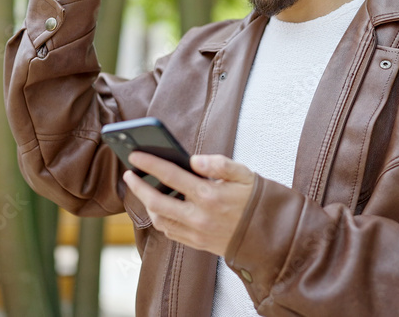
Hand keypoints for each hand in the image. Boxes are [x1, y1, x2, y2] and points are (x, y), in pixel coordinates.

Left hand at [124, 153, 255, 256]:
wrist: (270, 235)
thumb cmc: (255, 200)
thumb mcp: (244, 174)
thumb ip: (219, 164)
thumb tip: (193, 160)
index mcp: (210, 195)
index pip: (172, 176)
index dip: (150, 164)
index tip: (135, 155)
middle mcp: (199, 216)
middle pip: (156, 201)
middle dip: (138, 186)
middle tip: (129, 174)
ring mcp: (197, 233)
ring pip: (159, 220)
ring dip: (147, 204)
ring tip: (143, 190)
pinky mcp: (197, 243)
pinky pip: (170, 232)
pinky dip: (160, 219)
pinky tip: (159, 208)